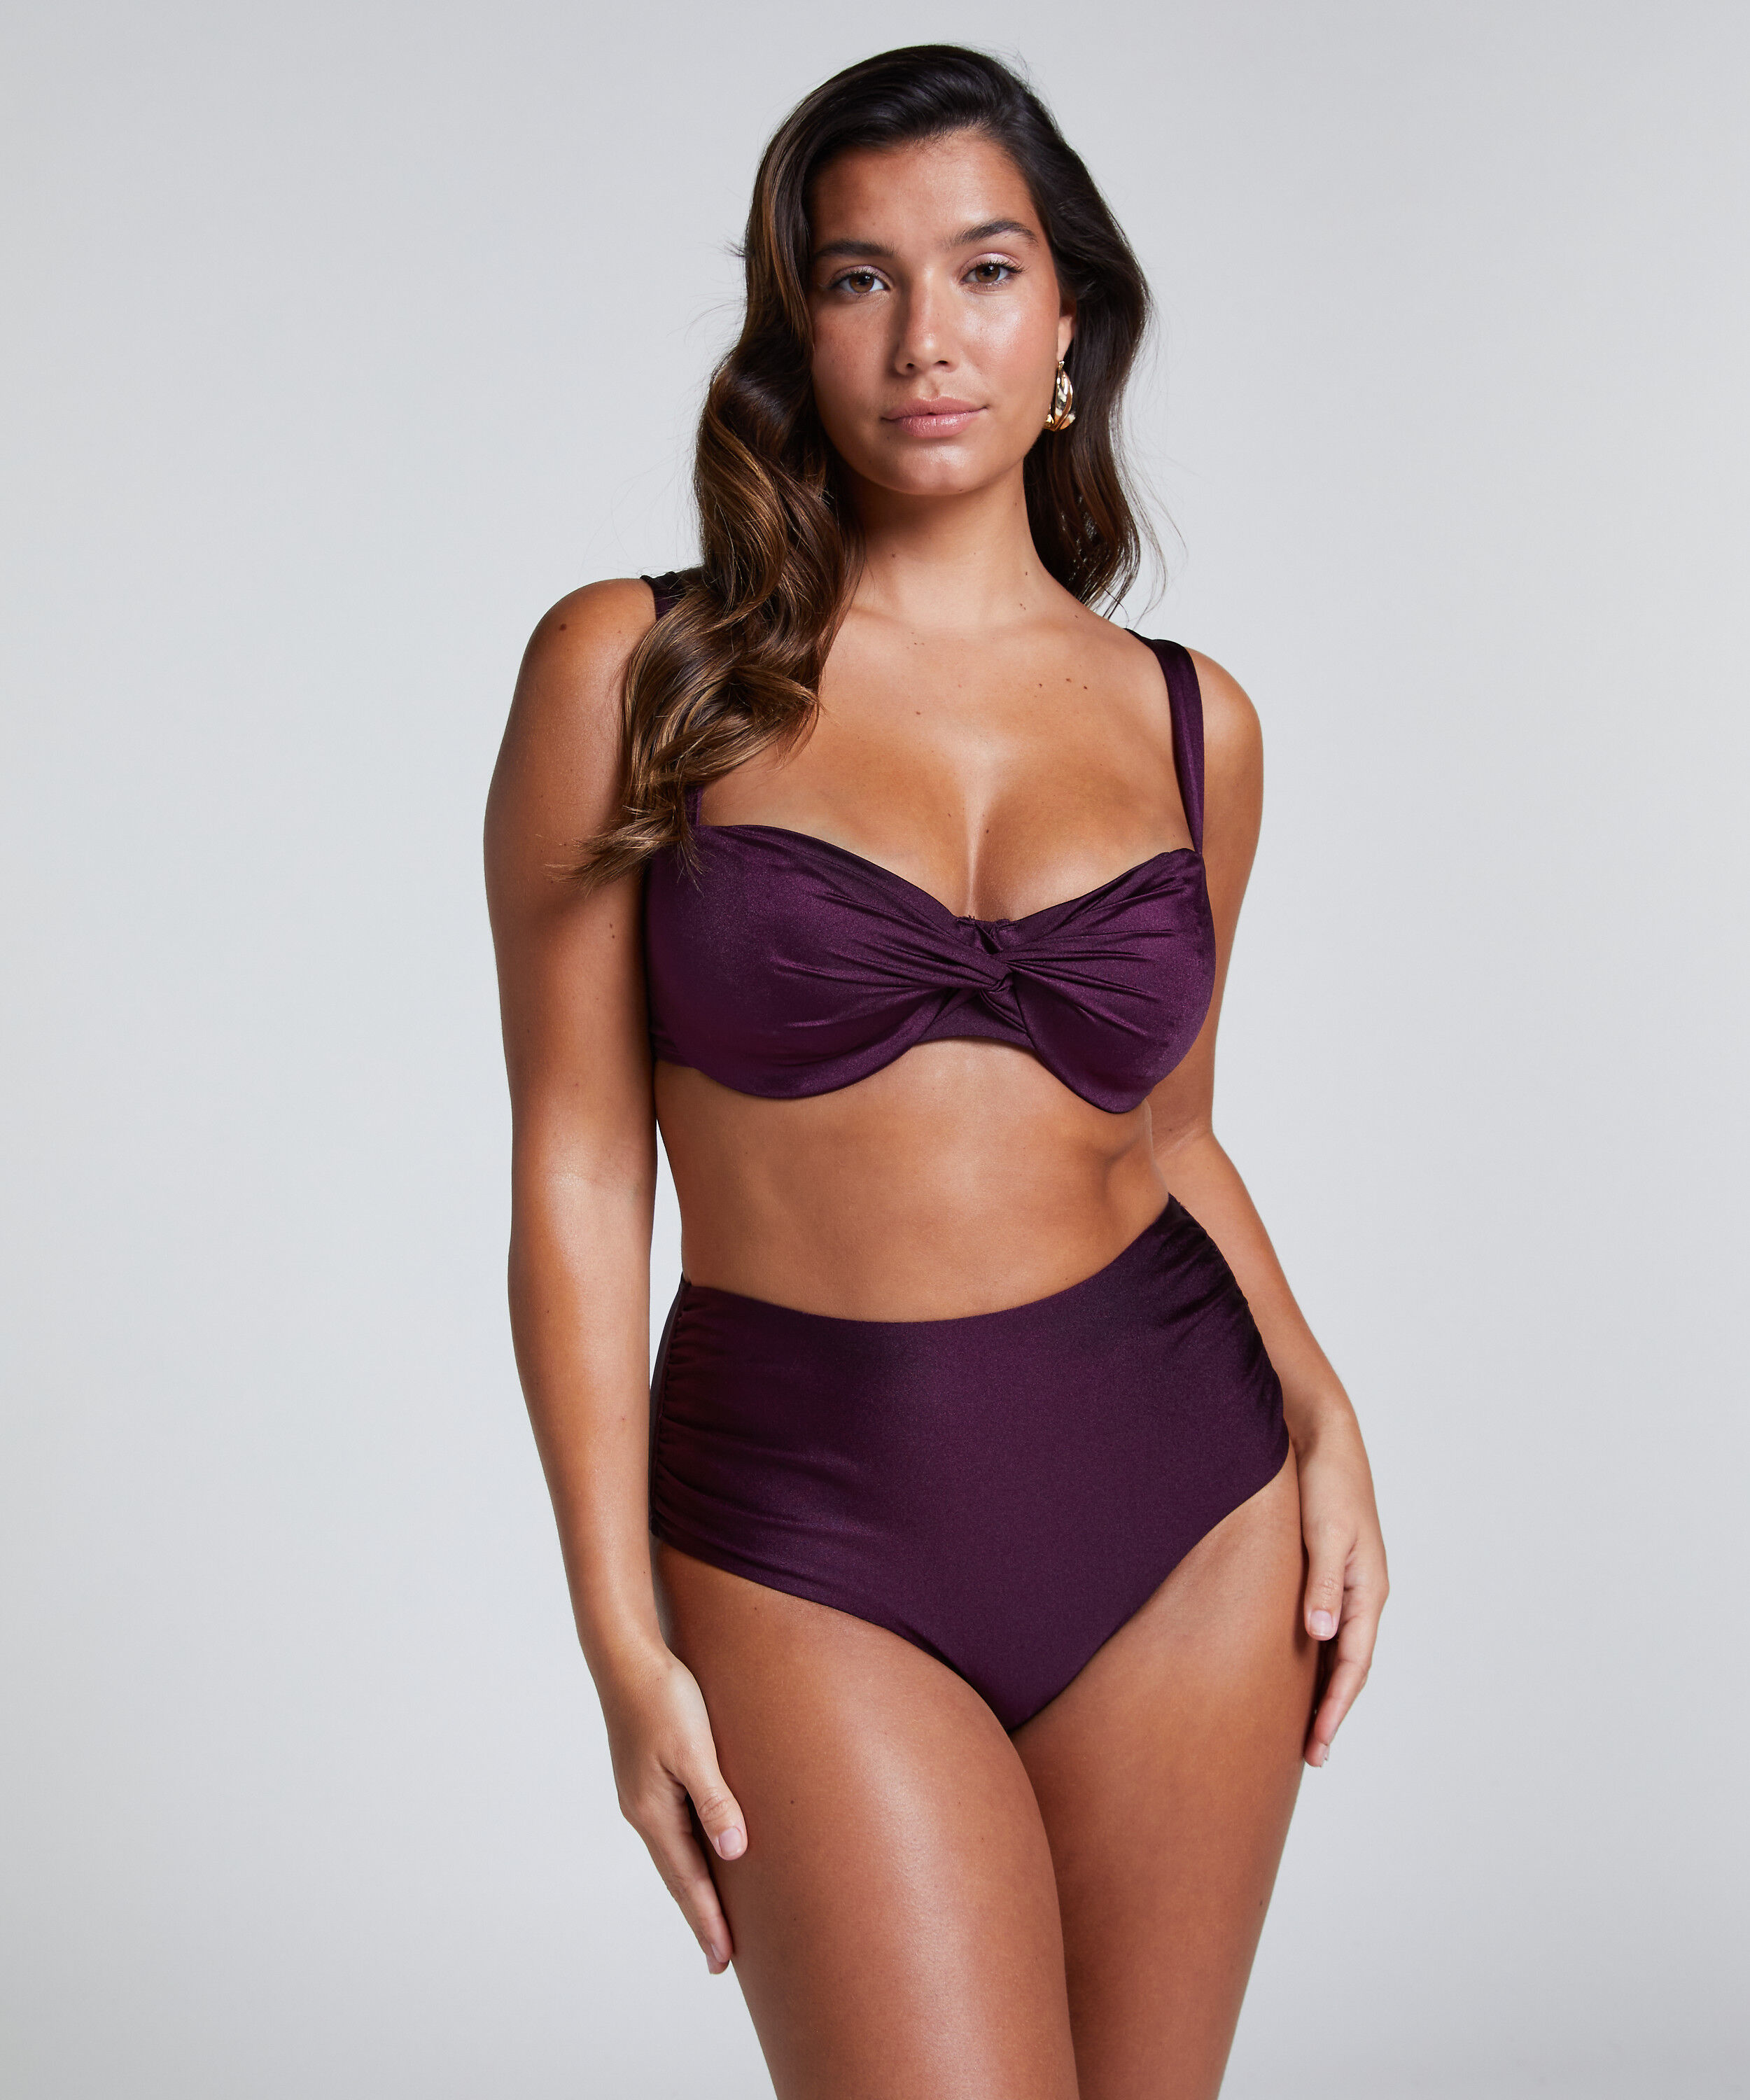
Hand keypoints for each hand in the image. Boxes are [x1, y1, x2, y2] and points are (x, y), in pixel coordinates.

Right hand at [600, 1646, 747, 1972]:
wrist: (626, 1655)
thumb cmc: (663, 1696)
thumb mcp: (695, 1749)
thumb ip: (714, 1800)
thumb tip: (733, 1854)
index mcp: (654, 1812)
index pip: (687, 1881)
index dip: (707, 1920)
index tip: (723, 1960)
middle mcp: (644, 1811)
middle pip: (678, 1875)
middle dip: (700, 1915)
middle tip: (721, 1957)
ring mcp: (643, 1793)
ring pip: (675, 1852)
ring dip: (694, 1886)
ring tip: (713, 1914)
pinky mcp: (648, 1774)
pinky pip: (673, 1827)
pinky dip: (689, 1853)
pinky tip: (700, 1852)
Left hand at [1296, 1410, 1387, 1767]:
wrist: (1322, 1436)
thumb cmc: (1325, 1483)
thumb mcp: (1325, 1533)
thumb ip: (1323, 1584)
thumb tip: (1321, 1636)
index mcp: (1368, 1590)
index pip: (1354, 1665)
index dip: (1336, 1708)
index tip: (1317, 1746)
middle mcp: (1361, 1593)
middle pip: (1349, 1666)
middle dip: (1331, 1711)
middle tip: (1310, 1756)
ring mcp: (1345, 1583)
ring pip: (1337, 1650)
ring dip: (1322, 1689)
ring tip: (1301, 1727)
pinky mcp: (1325, 1570)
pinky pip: (1324, 1626)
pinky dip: (1312, 1657)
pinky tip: (1293, 1670)